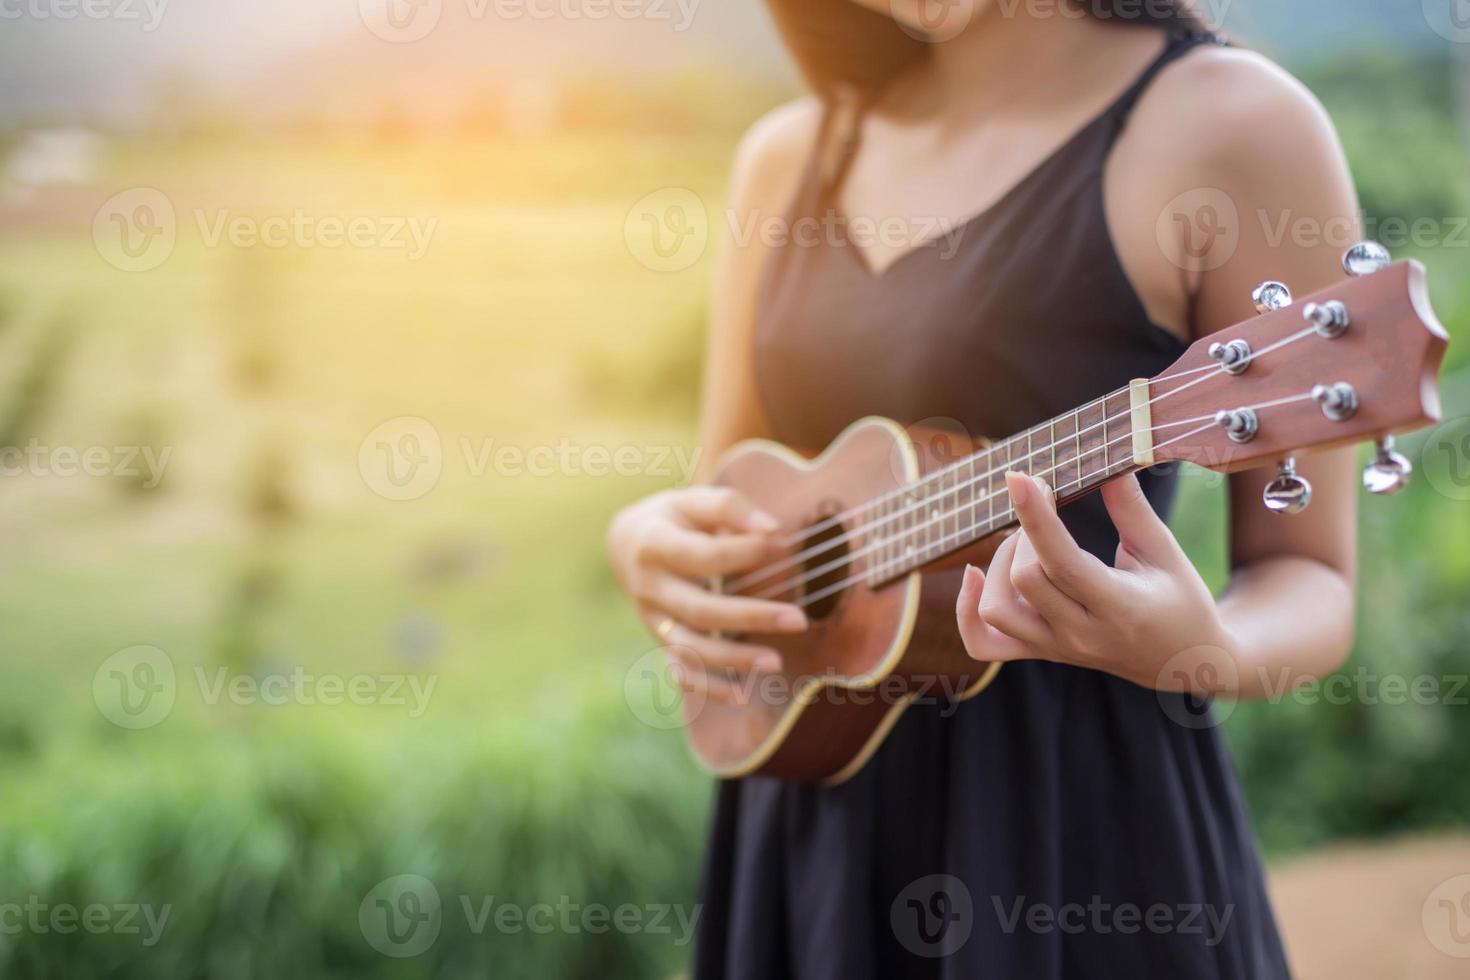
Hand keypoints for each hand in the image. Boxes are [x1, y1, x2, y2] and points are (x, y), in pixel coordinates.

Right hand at [608, 486, 807, 701]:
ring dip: (733, 659)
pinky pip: (681, 671)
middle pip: (700, 609)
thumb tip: (772, 529)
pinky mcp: (660, 641)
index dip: (745, 552)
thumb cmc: (673, 518)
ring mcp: (653, 619)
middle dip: (751, 616)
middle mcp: (649, 587)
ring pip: (690, 648)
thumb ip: (729, 508)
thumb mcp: (692, 500)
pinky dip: (708, 688)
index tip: (781, 545)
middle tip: (798, 619)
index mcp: (655, 544)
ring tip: (775, 662)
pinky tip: (741, 696)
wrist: (625, 544)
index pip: (704, 556)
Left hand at [955, 471, 1237, 692]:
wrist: (1183, 662)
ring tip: (1023, 542)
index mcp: (1119, 607)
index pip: (1062, 562)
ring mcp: (1057, 649)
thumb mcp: (1163, 551)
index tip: (1020, 477)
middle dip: (1025, 531)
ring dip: (998, 566)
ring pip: (997, 611)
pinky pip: (983, 644)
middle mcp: (1082, 635)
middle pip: (1025, 581)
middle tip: (1042, 502)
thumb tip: (1108, 460)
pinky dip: (967, 610)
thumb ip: (1131, 507)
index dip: (1035, 517)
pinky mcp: (1041, 653)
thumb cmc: (1179, 600)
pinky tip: (975, 575)